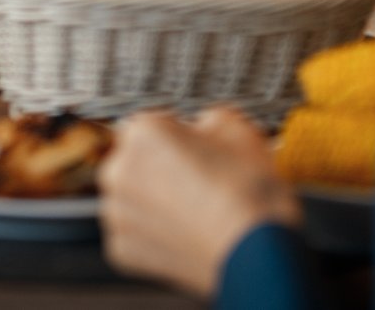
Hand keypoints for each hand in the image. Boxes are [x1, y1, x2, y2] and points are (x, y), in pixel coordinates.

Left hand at [99, 108, 300, 297]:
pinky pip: (135, 232)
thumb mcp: (239, 130)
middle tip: (195, 182)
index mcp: (143, 134)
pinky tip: (186, 235)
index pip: (150, 125)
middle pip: (135, 161)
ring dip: (153, 202)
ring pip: (132, 198)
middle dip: (158, 168)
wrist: (256, 254)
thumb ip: (209, 119)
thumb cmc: (249, 197)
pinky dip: (154, 234)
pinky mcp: (123, 249)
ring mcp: (118, 212)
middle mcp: (119, 170)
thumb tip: (205, 126)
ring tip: (194, 212)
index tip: (191, 149)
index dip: (175, 136)